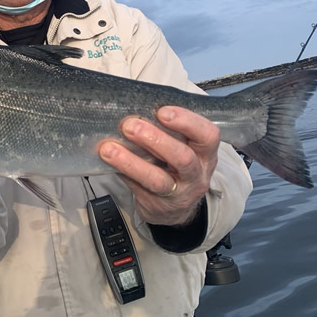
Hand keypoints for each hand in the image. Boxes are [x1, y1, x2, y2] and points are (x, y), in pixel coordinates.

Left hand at [98, 106, 219, 225]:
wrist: (175, 208)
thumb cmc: (176, 165)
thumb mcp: (183, 147)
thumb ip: (168, 130)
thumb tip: (135, 108)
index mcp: (205, 153)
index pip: (208, 136)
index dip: (186, 121)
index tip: (162, 112)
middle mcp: (197, 174)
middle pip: (183, 158)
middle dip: (155, 139)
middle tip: (130, 126)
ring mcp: (178, 193)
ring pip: (157, 179)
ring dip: (131, 162)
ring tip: (109, 149)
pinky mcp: (158, 205)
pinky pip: (138, 188)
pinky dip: (122, 172)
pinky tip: (108, 161)